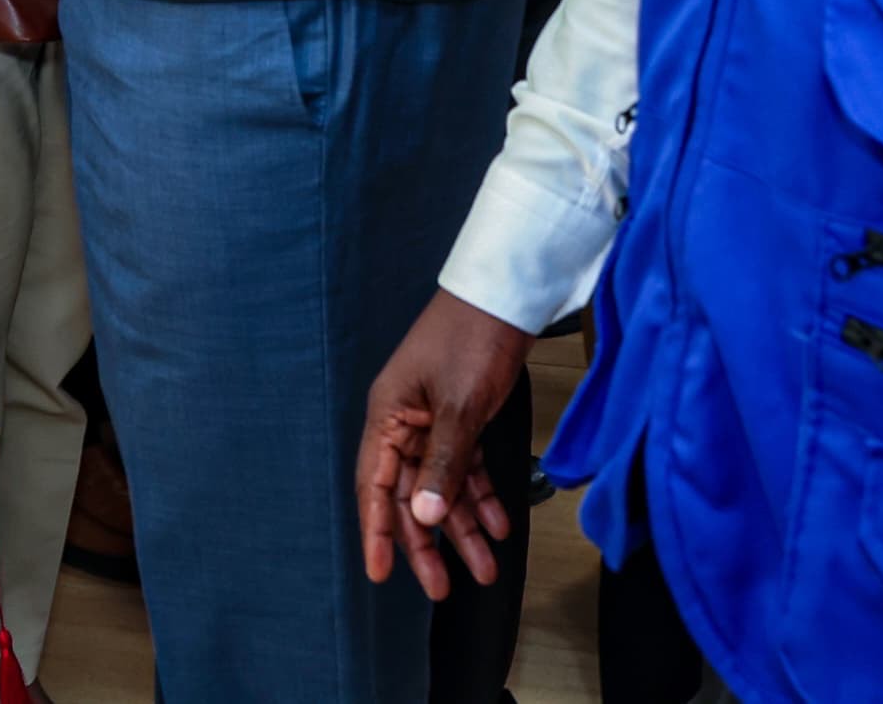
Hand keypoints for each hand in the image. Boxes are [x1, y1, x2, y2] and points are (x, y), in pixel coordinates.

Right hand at [354, 291, 528, 598]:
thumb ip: (441, 464)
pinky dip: (482, 496)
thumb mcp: (458, 406)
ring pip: (443, 488)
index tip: (381, 574)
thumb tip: (422, 516)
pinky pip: (467, 468)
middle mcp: (405, 424)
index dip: (378, 532)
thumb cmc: (471, 338)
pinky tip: (500, 524)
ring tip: (485, 568)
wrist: (506, 295)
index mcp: (389, 417)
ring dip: (464, 527)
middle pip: (411, 496)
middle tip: (444, 587)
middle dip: (429, 543)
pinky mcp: (462, 417)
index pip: (376, 487)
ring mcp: (434, 422)